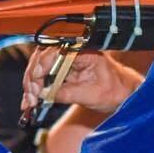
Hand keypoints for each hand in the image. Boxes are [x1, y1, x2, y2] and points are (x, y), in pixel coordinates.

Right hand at [22, 48, 143, 114]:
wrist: (124, 93)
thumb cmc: (116, 89)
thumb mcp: (93, 95)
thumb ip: (69, 93)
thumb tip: (46, 94)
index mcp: (84, 51)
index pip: (57, 51)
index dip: (43, 64)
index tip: (37, 79)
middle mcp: (72, 53)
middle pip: (43, 57)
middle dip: (33, 76)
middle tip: (31, 95)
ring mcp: (66, 62)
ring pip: (39, 67)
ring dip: (31, 84)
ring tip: (29, 101)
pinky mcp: (62, 73)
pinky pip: (44, 78)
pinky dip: (35, 90)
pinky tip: (30, 101)